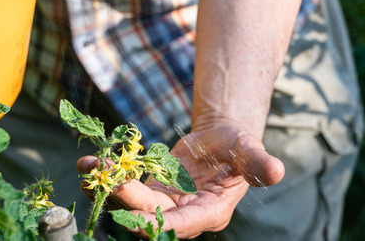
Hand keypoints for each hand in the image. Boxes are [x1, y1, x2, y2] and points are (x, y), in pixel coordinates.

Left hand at [77, 123, 284, 238]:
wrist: (221, 140)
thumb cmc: (238, 146)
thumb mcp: (249, 151)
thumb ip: (258, 164)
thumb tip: (277, 170)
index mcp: (209, 211)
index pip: (183, 225)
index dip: (158, 223)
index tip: (133, 218)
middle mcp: (184, 214)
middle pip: (151, 214)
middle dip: (125, 201)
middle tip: (104, 182)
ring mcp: (164, 204)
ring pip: (132, 202)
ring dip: (109, 187)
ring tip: (88, 169)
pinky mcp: (150, 191)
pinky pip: (126, 187)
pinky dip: (108, 176)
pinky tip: (88, 164)